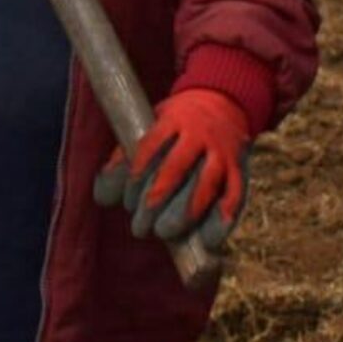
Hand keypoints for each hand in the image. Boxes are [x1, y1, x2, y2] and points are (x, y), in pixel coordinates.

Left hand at [91, 88, 251, 248]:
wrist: (223, 101)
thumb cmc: (175, 122)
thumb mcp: (149, 125)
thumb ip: (125, 156)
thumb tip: (102, 198)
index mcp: (172, 120)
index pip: (150, 148)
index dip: (137, 177)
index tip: (127, 202)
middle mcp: (200, 135)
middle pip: (177, 168)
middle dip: (157, 199)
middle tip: (140, 227)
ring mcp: (223, 152)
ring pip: (206, 184)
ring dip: (186, 212)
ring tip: (165, 232)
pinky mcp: (240, 168)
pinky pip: (235, 196)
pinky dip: (223, 219)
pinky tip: (208, 240)